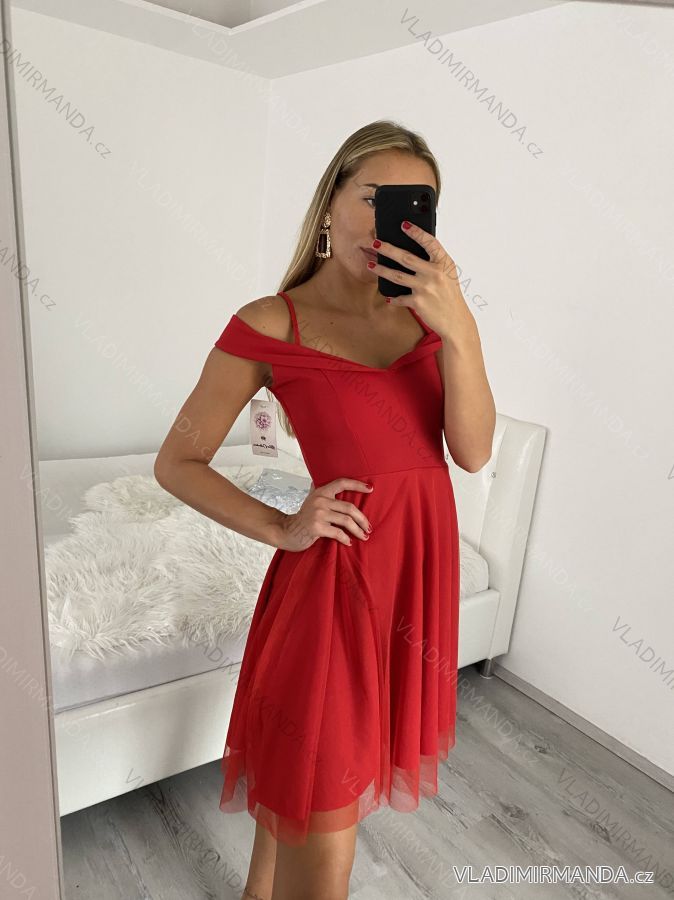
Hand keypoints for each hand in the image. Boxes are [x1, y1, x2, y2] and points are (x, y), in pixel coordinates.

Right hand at [276, 477, 372, 550]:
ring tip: (364, 536)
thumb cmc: (303, 518)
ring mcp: (318, 513)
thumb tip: (334, 483)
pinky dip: (345, 539)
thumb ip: (321, 492)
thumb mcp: (311, 500)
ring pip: (346, 521)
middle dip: (362, 519)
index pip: (341, 483)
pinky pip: (338, 533)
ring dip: (358, 530)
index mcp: (320, 492)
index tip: (370, 489)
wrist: (286, 531)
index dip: (357, 485)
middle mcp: (320, 500)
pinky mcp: (316, 527)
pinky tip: (348, 542)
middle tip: (368, 528)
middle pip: (349, 507)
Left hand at [369, 221, 476, 344]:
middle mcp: (434, 273)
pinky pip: (400, 297)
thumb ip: (435, 262)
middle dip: (388, 249)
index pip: (429, 242)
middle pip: (406, 258)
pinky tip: (388, 296)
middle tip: (375, 243)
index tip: (404, 224)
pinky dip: (393, 298)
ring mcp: (425, 288)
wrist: (455, 320)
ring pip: (397, 276)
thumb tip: (415, 248)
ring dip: (381, 270)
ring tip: (371, 265)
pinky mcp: (418, 302)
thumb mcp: (448, 274)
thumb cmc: (450, 295)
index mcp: (444, 263)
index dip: (416, 232)